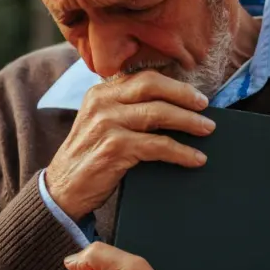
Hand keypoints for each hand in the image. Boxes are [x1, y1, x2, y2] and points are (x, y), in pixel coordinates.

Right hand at [46, 70, 214, 220]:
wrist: (62, 191)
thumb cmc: (89, 158)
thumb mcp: (101, 125)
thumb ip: (126, 110)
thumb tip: (171, 109)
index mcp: (100, 92)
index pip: (144, 78)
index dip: (174, 85)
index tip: (195, 95)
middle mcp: (102, 102)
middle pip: (152, 87)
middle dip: (184, 95)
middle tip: (206, 106)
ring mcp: (107, 123)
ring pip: (158, 114)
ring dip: (189, 121)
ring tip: (207, 129)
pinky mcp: (115, 147)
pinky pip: (158, 145)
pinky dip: (181, 152)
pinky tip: (195, 158)